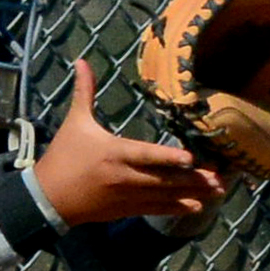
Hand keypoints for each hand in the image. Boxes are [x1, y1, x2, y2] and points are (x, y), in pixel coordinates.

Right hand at [29, 60, 229, 226]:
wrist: (49, 196)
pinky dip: (176, 208)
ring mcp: (127, 195)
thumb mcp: (75, 122)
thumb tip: (80, 61)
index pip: (146, 155)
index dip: (169, 158)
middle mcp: (125, 176)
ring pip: (165, 195)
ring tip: (218, 192)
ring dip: (192, 193)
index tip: (192, 159)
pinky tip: (197, 207)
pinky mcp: (126, 209)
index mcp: (114, 152)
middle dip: (194, 179)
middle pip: (164, 179)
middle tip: (220, 179)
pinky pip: (156, 209)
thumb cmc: (64, 155)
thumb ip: (85, 92)